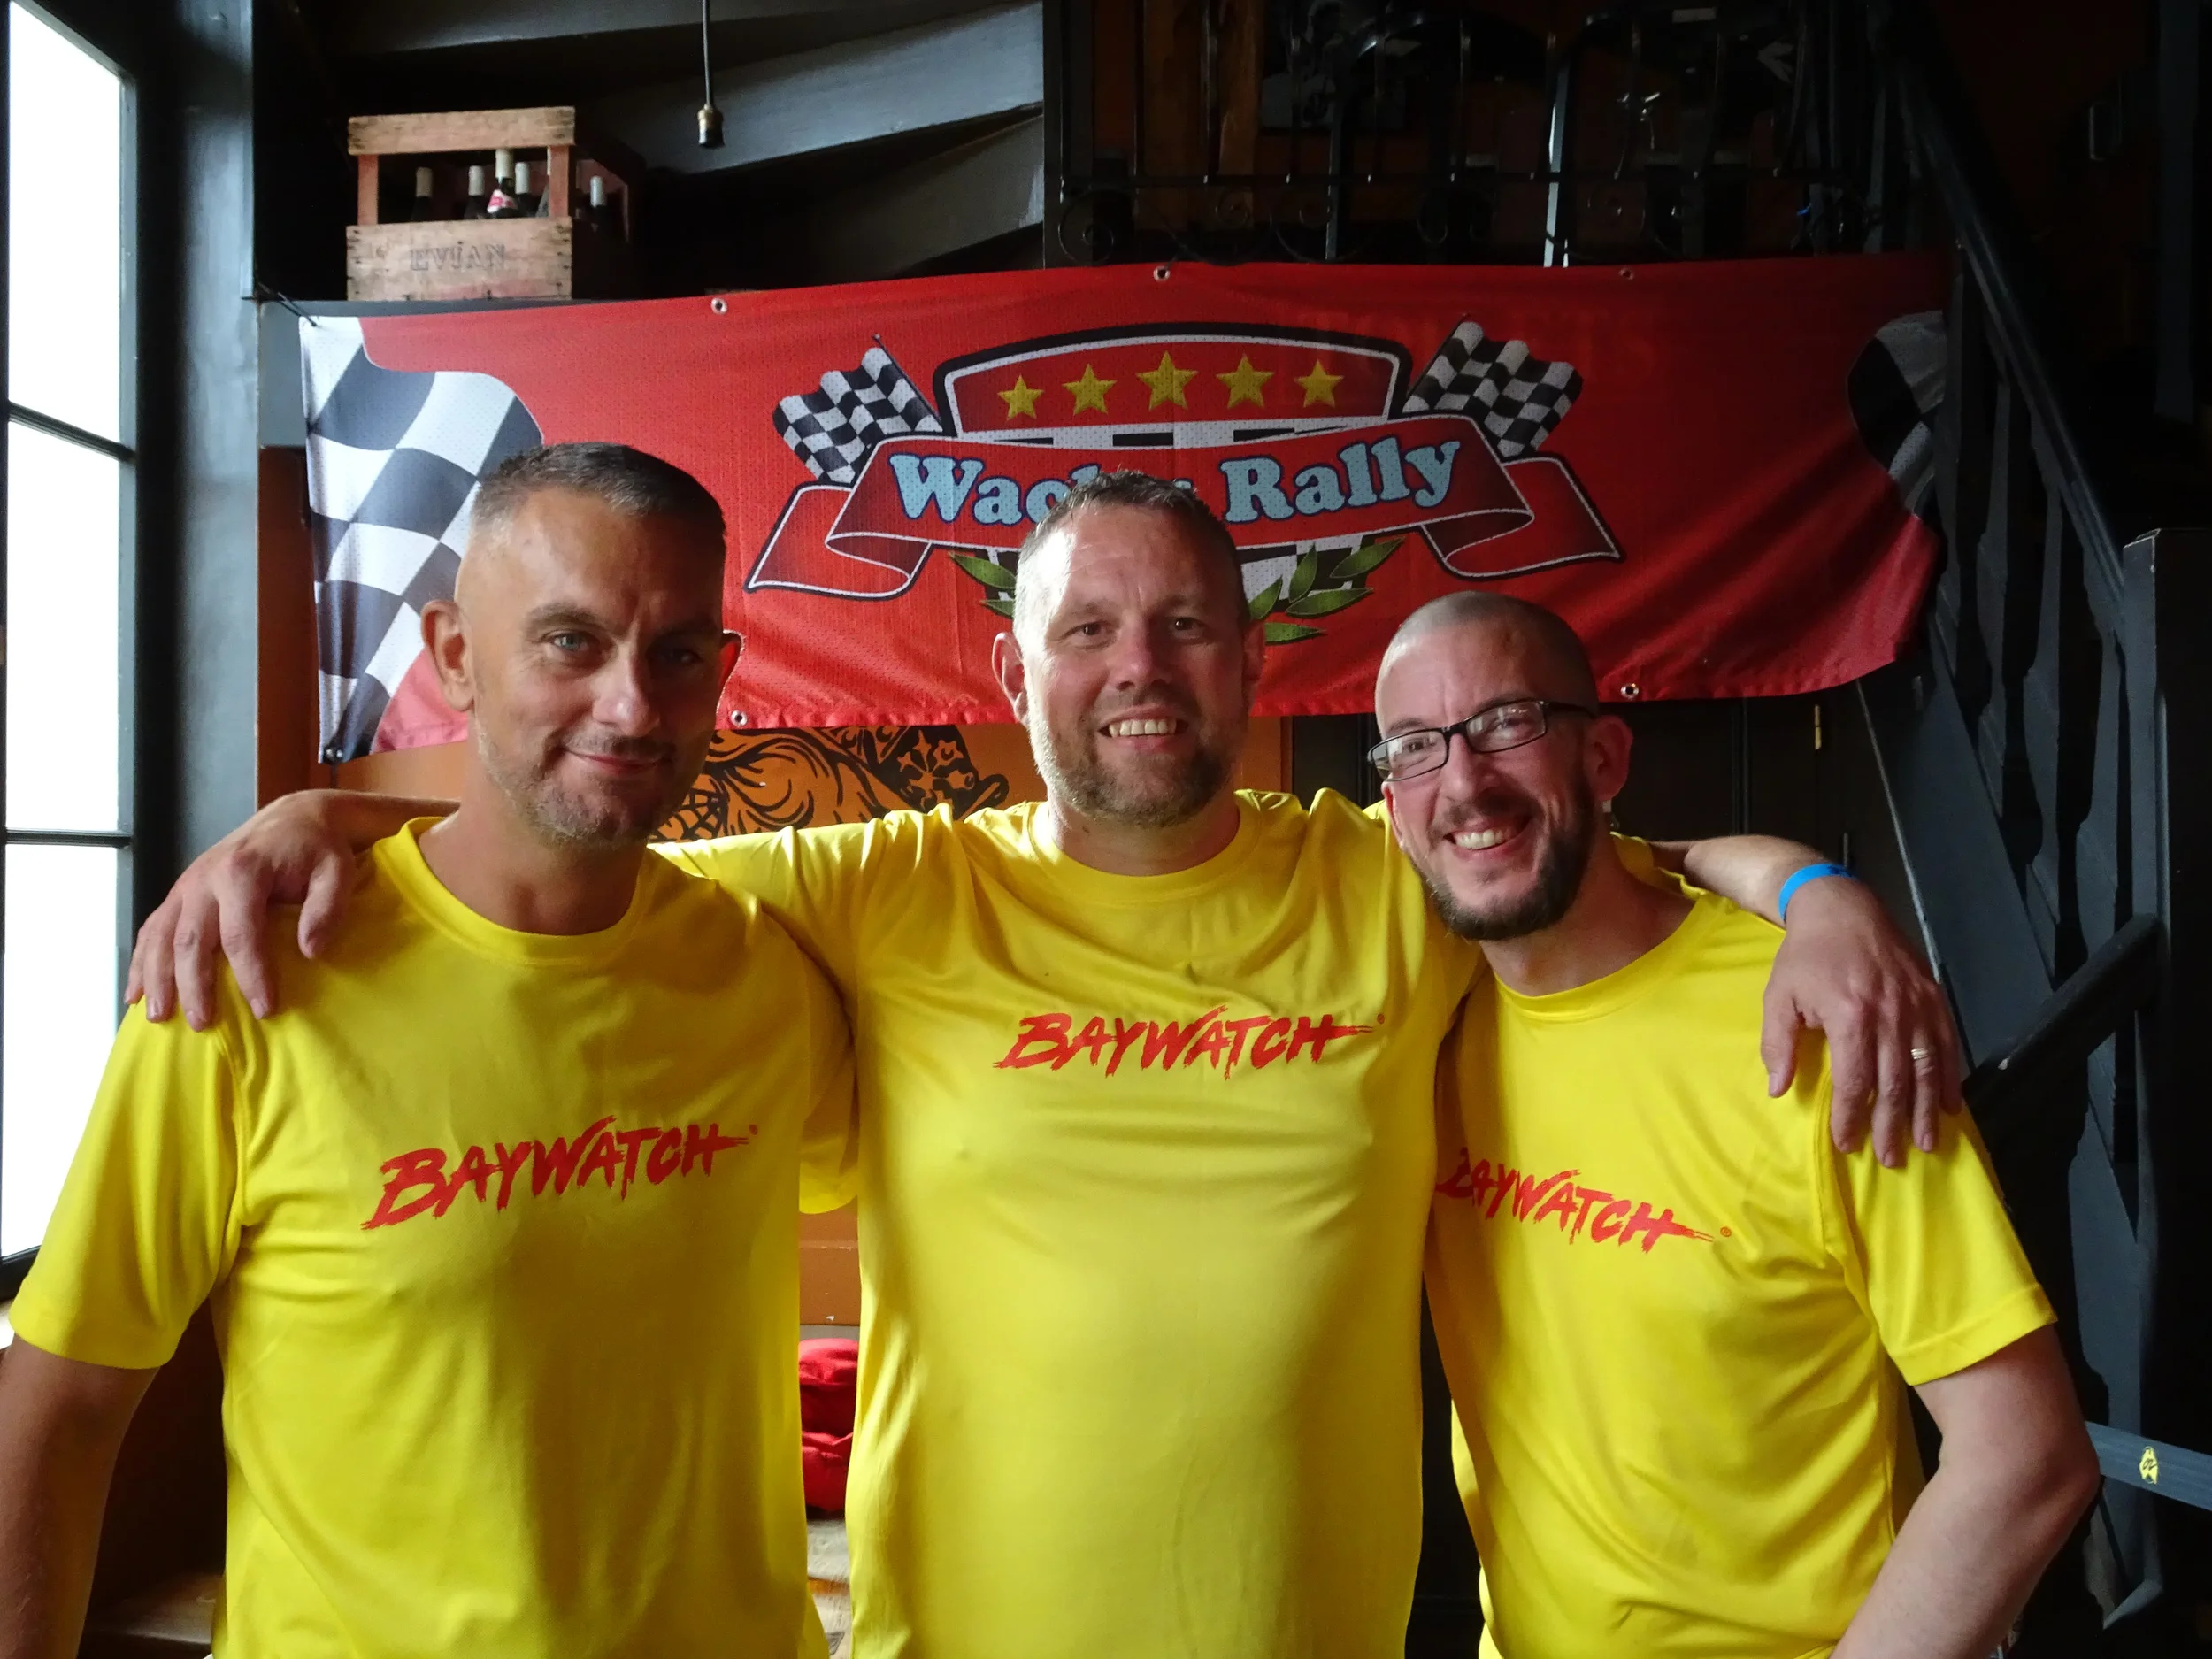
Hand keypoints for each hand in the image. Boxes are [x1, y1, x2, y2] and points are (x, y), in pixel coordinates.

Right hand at [126, 791, 364, 1028]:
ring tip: (159, 1017)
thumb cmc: (318, 850)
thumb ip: (327, 909)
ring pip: (162, 937)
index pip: (241, 934)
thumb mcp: (336, 873)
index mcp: (243, 872)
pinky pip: (152, 928)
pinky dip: (141, 961)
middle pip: (191, 940)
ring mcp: (187, 884)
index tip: (265, 1010)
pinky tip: (135, 993)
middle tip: (204, 1024)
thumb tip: (311, 952)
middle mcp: (205, 878)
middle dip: (195, 986)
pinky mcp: (180, 891)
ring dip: (157, 979)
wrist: (294, 818)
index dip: (251, 976)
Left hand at [1760, 877, 1960, 1165]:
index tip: (1847, 1144)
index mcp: (1849, 1016)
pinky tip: (1948, 1107)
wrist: (1843, 908)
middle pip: (1895, 1083)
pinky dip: (1948, 1079)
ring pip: (1926, 1070)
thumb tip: (1778, 1089)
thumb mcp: (1779, 996)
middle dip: (1892, 1126)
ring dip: (1926, 1112)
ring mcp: (1917, 1006)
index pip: (1855, 1080)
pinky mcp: (1933, 998)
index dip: (1852, 1116)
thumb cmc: (1805, 956)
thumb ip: (1778, 1044)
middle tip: (1891, 1159)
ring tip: (1925, 1144)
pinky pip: (1947, 1046)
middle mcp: (1890, 1014)